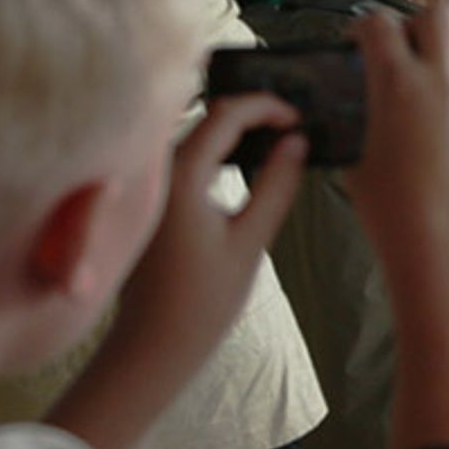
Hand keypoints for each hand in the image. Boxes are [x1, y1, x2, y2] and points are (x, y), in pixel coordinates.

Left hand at [110, 91, 308, 354]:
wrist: (154, 341)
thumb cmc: (204, 299)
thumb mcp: (251, 240)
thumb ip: (277, 185)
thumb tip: (298, 142)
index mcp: (182, 175)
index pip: (225, 113)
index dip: (267, 106)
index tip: (299, 116)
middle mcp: (158, 169)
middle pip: (207, 115)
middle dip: (251, 111)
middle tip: (293, 122)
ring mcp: (149, 183)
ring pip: (194, 132)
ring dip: (233, 128)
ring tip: (275, 136)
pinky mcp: (150, 198)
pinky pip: (184, 154)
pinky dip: (216, 147)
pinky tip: (243, 159)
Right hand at [346, 7, 448, 301]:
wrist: (446, 249)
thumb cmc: (391, 212)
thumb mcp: (356, 160)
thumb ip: (362, 122)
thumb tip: (359, 114)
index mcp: (396, 83)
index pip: (379, 24)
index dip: (366, 28)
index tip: (361, 42)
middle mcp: (442, 84)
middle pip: (440, 18)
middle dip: (422, 27)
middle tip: (410, 51)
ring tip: (441, 97)